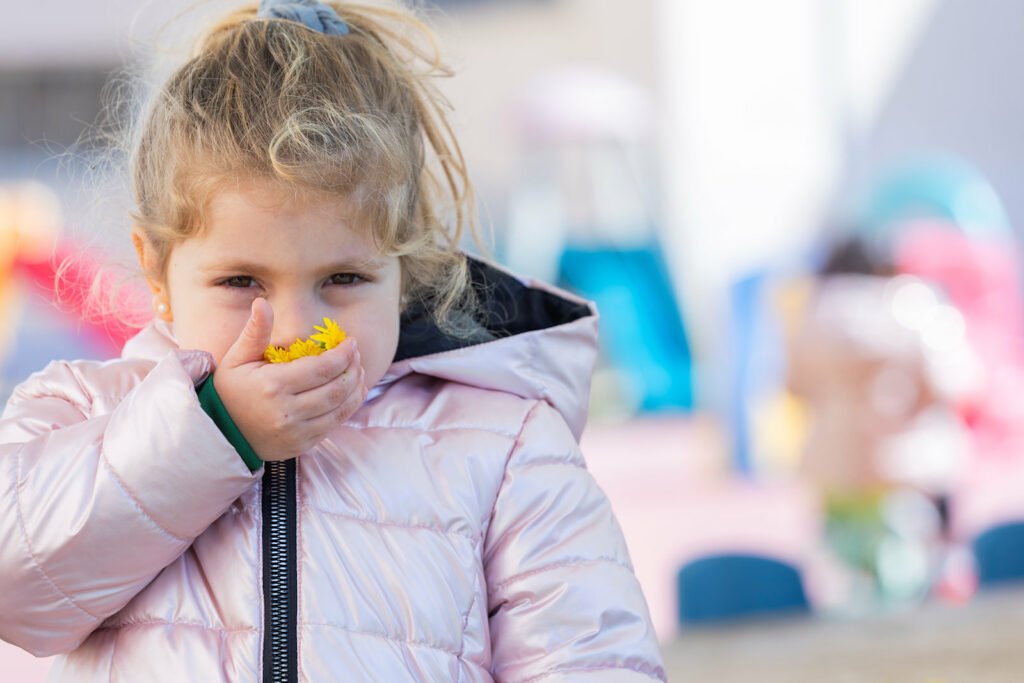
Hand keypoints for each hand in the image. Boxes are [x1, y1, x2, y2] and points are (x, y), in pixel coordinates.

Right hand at [212, 298, 366, 461]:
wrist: (220, 433)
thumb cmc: (230, 391)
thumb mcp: (237, 359)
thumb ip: (255, 332)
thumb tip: (262, 302)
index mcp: (273, 385)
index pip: (322, 368)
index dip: (343, 354)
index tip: (351, 342)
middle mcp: (287, 411)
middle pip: (336, 389)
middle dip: (353, 368)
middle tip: (356, 354)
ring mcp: (296, 432)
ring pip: (340, 408)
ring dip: (355, 387)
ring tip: (358, 370)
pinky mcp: (302, 445)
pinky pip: (334, 424)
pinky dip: (349, 407)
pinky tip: (353, 392)